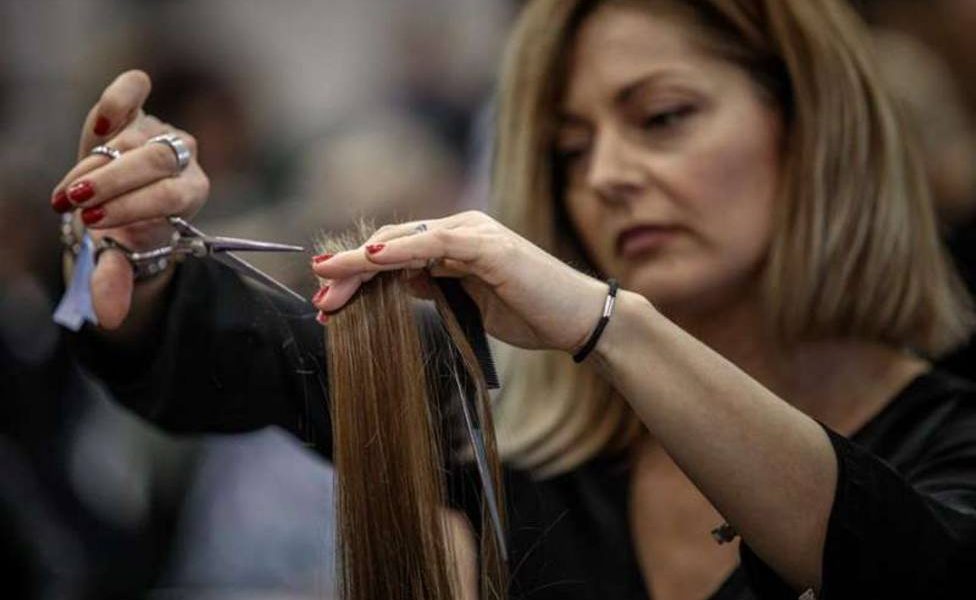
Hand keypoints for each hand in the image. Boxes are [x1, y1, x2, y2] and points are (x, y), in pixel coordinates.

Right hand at [51, 70, 209, 328]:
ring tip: (69, 191)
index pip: (170, 194)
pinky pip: (132, 92)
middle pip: (156, 160)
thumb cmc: (122, 235)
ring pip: (133, 135)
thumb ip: (114, 281)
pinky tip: (99, 123)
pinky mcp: (132, 111)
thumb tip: (109, 318)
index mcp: (190, 194)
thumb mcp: (118, 260)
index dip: (132, 205)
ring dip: (95, 162)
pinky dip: (119, 99)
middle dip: (112, 182)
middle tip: (74, 204)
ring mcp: (158, 130)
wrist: (116, 206)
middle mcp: (184, 159)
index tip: (94, 222)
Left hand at [310, 211, 608, 352]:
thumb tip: (392, 286)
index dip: (357, 274)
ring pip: (404, 241)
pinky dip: (402, 251)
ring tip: (327, 278)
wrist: (580, 320)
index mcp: (455, 244)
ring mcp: (475, 234)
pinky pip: (435, 244)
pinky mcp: (489, 246)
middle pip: (389, 245)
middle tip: (317, 297)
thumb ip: (432, 288)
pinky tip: (372, 259)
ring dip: (361, 261)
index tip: (327, 301)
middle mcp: (461, 230)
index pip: (394, 254)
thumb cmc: (531, 313)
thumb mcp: (468, 304)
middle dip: (348, 270)